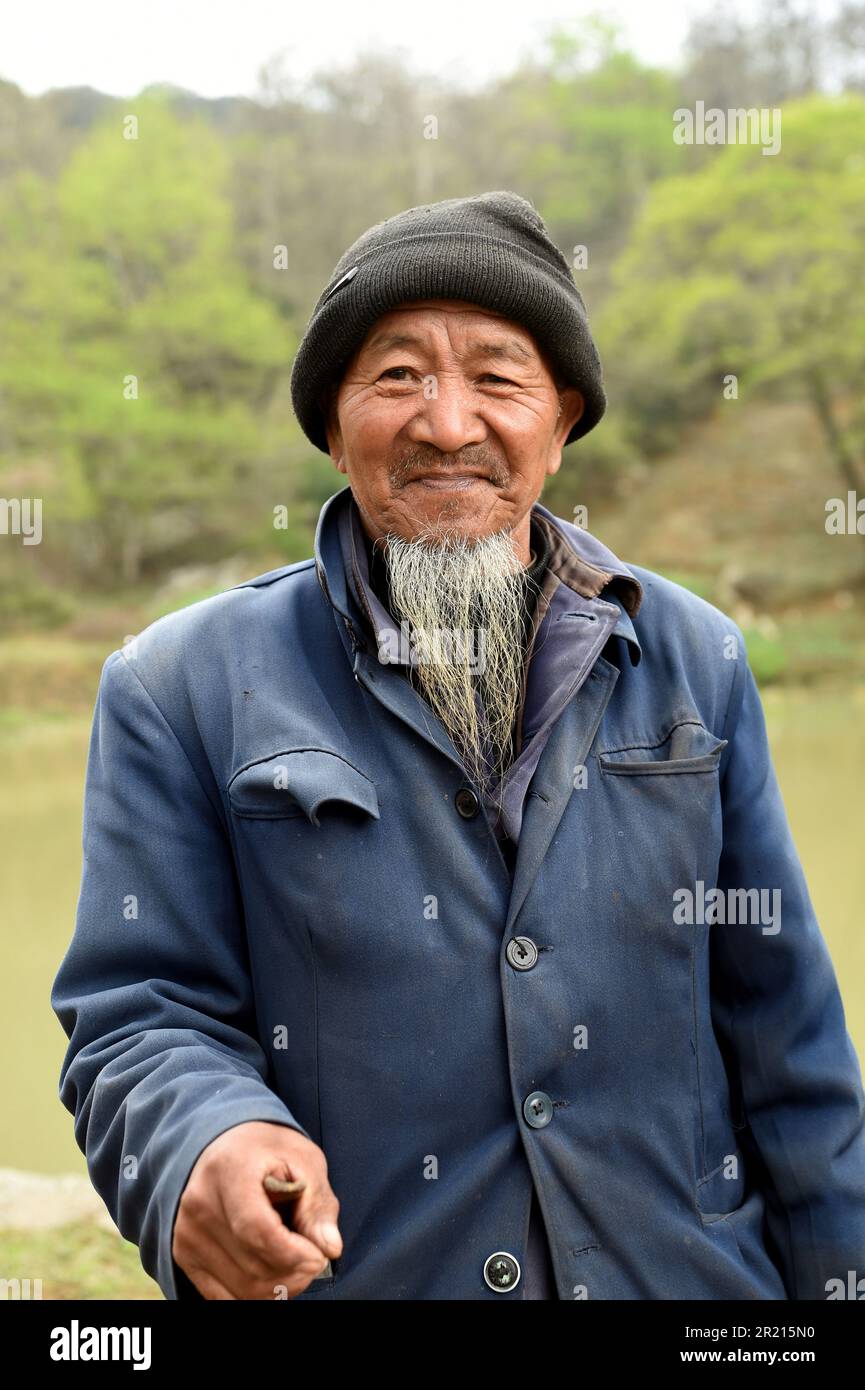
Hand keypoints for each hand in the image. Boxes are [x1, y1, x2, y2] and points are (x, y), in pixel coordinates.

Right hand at [172, 1120, 342, 1299]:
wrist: (223, 1145)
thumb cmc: (269, 1151)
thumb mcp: (303, 1160)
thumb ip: (317, 1204)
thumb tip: (330, 1248)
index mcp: (229, 1169)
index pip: (257, 1229)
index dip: (293, 1253)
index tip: (318, 1254)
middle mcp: (199, 1203)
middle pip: (252, 1265)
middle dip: (295, 1272)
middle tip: (315, 1258)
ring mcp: (187, 1232)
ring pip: (242, 1289)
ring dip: (280, 1287)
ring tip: (297, 1263)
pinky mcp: (183, 1254)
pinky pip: (223, 1298)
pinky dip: (257, 1295)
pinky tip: (274, 1274)